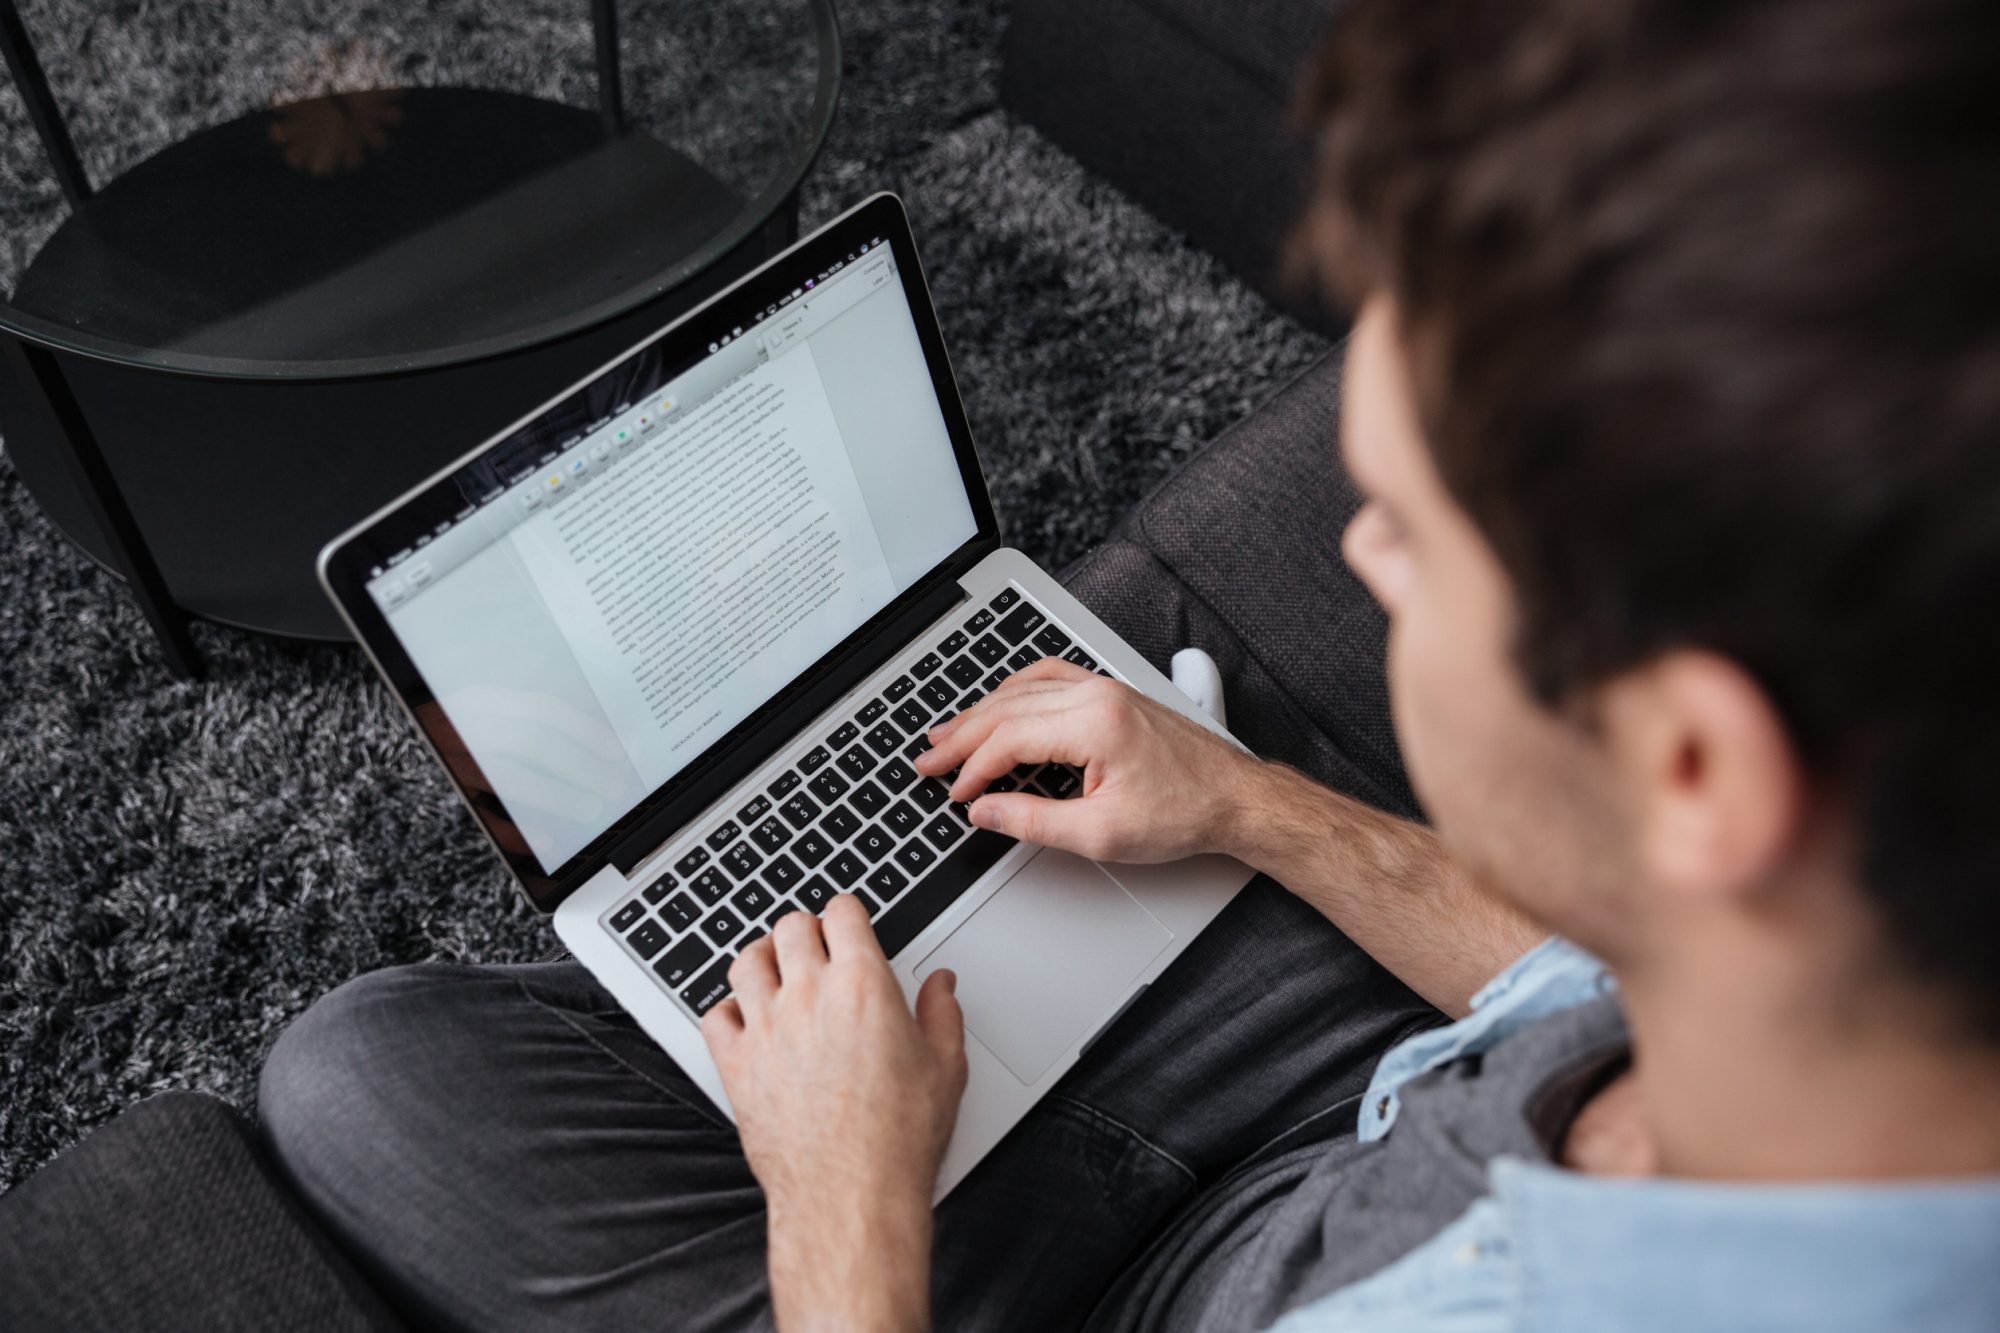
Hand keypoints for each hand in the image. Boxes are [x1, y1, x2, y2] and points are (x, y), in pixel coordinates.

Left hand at [702, 897, 966, 1331]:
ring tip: (773, 969)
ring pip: (745, 962)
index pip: (841, 913)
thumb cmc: (898, 1138)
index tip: (848, 922)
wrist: (850, 1194)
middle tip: (813, 946)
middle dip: (804, 930)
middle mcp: (808, 996)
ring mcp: (766, 1028)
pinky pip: (714, 1016)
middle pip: (789, 927)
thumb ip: (943, 1014)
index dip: (846, 912)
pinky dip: (726, 1010)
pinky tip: (744, 1019)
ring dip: (761, 959)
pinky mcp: (736, 1065)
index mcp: (863, 984)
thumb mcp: (947, 1067)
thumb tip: (942, 985)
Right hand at [914, 657, 1256, 862]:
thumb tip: (985, 810)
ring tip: (948, 734)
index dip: (972, 768)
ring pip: (1024, 688)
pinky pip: (1049, 679)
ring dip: (982, 711)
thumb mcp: (1101, 833)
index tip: (954, 793)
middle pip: (1008, 708)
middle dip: (962, 737)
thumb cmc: (1184, 813)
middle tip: (928, 761)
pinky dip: (1014, 694)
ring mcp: (1106, 689)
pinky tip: (999, 707)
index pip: (1009, 738)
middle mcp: (1098, 696)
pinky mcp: (1112, 694)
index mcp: (1094, 725)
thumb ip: (1033, 820)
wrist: (1234, 799)